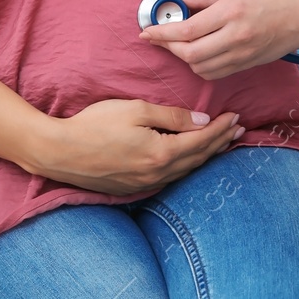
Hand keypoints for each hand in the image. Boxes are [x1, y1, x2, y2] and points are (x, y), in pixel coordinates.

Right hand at [30, 100, 244, 195]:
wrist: (59, 151)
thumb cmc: (95, 124)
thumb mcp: (136, 110)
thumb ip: (171, 116)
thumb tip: (201, 121)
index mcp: (161, 153)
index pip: (201, 140)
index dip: (221, 128)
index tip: (235, 117)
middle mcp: (158, 174)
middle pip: (198, 158)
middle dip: (220, 142)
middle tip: (238, 129)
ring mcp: (146, 184)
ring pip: (186, 170)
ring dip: (206, 155)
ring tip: (221, 143)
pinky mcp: (134, 188)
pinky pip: (170, 177)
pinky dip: (187, 165)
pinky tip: (190, 158)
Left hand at [138, 0, 298, 79]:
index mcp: (230, 11)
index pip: (186, 29)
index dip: (162, 33)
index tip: (147, 31)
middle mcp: (235, 37)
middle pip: (189, 54)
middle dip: (169, 47)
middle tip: (160, 36)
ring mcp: (242, 55)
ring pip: (200, 68)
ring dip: (183, 57)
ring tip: (179, 42)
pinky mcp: (246, 66)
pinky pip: (214, 73)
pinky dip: (200, 66)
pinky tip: (198, 51)